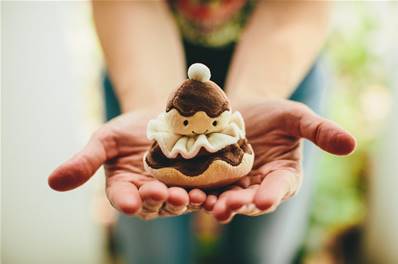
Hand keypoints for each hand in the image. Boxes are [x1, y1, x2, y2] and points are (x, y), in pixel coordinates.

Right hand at [48, 111, 206, 218]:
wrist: (161, 116)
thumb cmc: (128, 129)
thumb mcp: (105, 140)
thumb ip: (85, 161)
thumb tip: (52, 182)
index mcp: (124, 188)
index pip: (122, 197)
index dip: (125, 200)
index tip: (128, 201)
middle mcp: (148, 195)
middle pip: (153, 204)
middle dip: (158, 200)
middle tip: (164, 194)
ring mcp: (172, 191)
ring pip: (177, 203)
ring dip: (183, 202)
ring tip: (189, 196)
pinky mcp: (194, 185)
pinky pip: (198, 194)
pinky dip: (203, 196)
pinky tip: (208, 193)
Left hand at [209, 99, 356, 222]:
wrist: (241, 110)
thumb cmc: (274, 114)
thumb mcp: (297, 117)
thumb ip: (320, 131)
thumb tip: (351, 144)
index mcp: (284, 177)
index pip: (280, 188)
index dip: (273, 194)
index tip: (264, 200)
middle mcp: (260, 187)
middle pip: (250, 200)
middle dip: (239, 204)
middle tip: (226, 205)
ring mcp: (235, 186)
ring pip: (226, 200)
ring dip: (216, 204)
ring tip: (205, 204)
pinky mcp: (214, 182)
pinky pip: (207, 190)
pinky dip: (199, 194)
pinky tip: (188, 193)